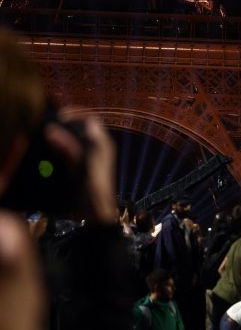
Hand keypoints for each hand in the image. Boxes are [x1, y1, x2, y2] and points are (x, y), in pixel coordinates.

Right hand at [46, 109, 116, 223]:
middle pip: (85, 128)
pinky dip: (66, 149)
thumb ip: (68, 147)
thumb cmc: (93, 190)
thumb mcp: (79, 166)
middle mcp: (101, 148)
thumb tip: (52, 130)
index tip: (58, 116)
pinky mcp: (89, 168)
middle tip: (50, 126)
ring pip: (80, 140)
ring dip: (66, 137)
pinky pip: (77, 152)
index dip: (75, 114)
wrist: (98, 215)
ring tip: (49, 138)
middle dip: (68, 125)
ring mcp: (96, 158)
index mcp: (103, 144)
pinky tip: (55, 154)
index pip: (90, 119)